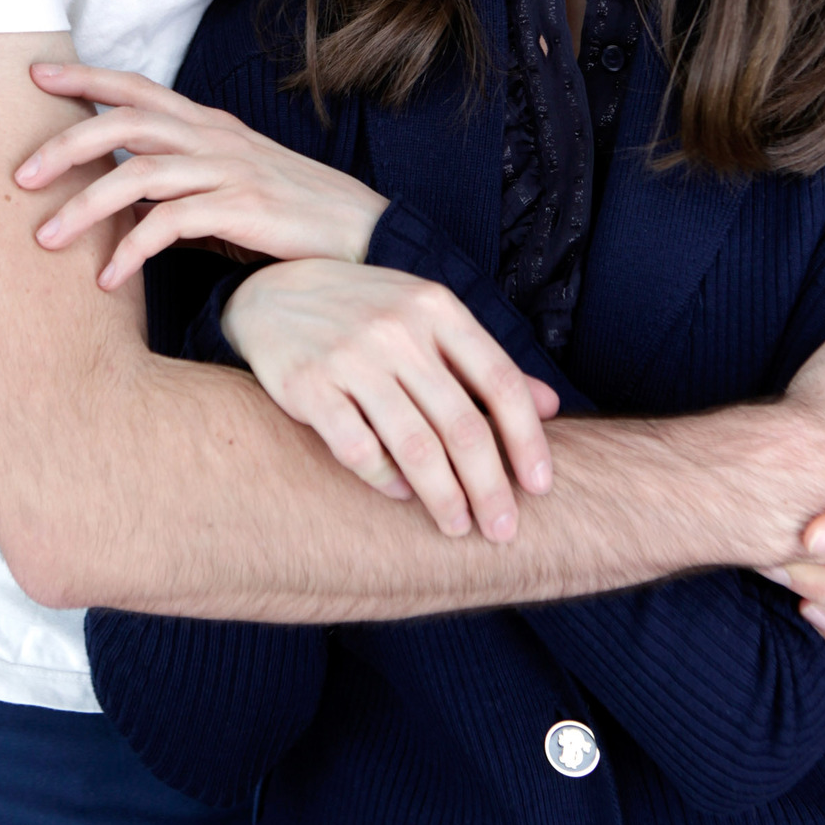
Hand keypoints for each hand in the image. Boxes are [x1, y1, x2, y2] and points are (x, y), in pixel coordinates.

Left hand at [18, 63, 387, 290]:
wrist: (365, 235)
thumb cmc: (291, 216)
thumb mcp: (229, 188)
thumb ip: (179, 186)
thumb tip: (124, 205)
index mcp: (209, 126)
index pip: (138, 89)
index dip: (86, 78)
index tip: (35, 75)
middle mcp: (216, 138)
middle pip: (128, 121)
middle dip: (67, 142)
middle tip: (21, 175)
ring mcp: (231, 170)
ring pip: (141, 172)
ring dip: (86, 205)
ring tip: (45, 238)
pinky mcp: (244, 209)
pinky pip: (173, 223)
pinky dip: (132, 249)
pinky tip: (108, 278)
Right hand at [220, 258, 560, 542]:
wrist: (273, 293)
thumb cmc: (367, 312)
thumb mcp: (429, 318)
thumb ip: (484, 362)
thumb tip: (551, 406)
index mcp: (437, 308)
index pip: (499, 381)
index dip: (526, 440)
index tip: (541, 488)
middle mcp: (399, 330)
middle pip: (462, 424)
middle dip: (490, 488)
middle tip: (504, 531)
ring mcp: (351, 356)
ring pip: (415, 445)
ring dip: (444, 497)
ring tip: (458, 527)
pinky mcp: (309, 385)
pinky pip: (359, 450)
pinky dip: (387, 481)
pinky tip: (403, 496)